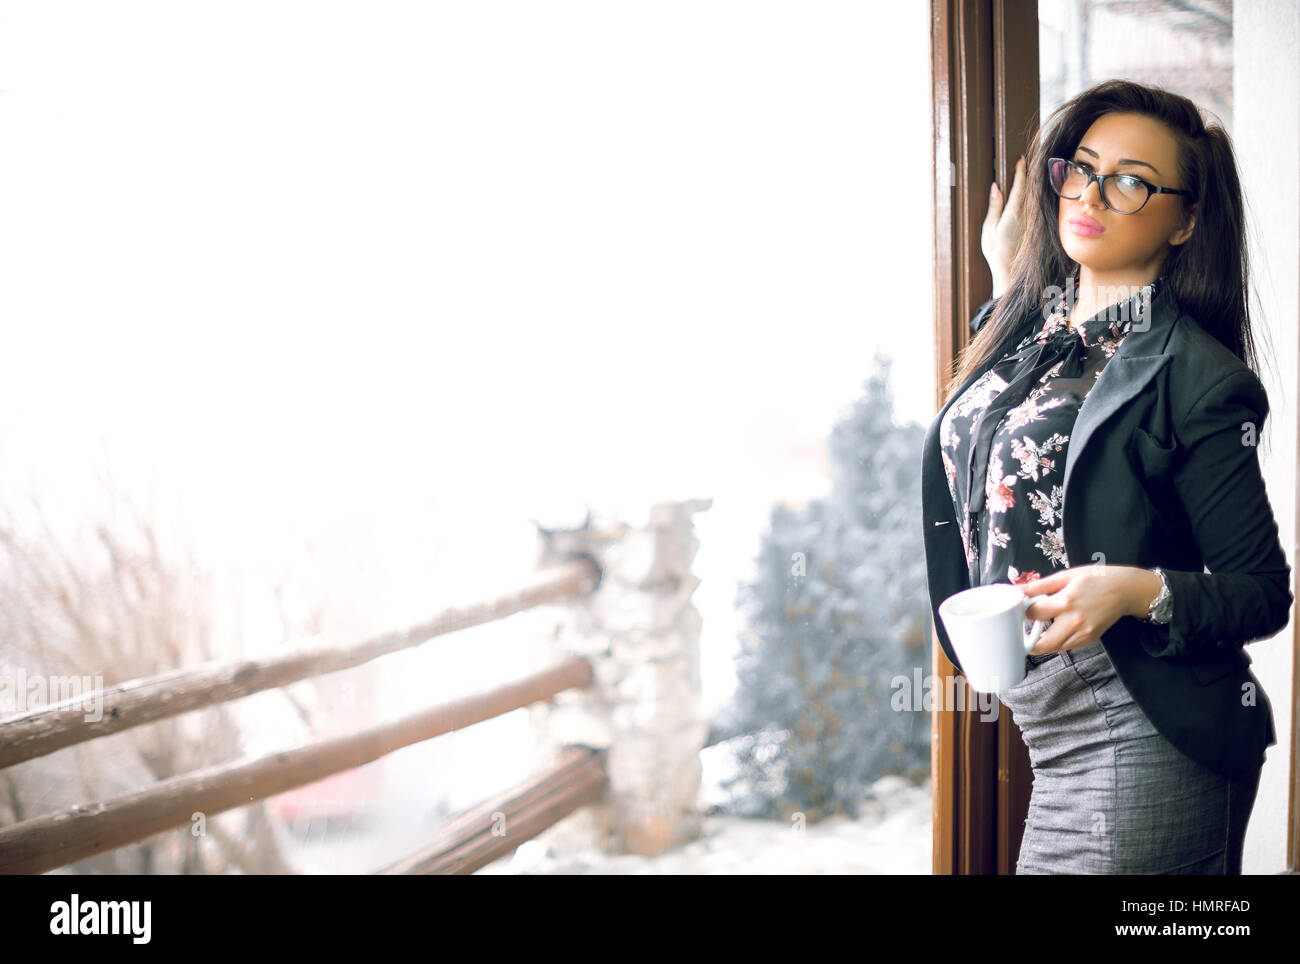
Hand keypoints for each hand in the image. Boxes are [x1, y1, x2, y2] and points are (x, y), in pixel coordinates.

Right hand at [980, 155, 1026, 297]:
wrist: (1011, 271)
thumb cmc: (996, 252)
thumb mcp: (989, 229)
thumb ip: (994, 207)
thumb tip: (996, 187)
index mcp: (1013, 213)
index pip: (1019, 186)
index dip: (1020, 172)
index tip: (1021, 160)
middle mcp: (1026, 215)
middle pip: (1031, 189)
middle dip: (1030, 173)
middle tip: (1031, 159)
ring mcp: (1033, 221)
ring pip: (1036, 197)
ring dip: (1035, 184)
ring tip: (1034, 171)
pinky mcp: (1036, 227)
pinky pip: (1037, 208)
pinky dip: (1037, 197)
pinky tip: (1037, 192)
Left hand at [1018, 564, 1156, 654]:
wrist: (1126, 589)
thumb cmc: (1096, 578)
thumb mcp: (1066, 576)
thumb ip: (1039, 586)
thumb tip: (1016, 590)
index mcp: (1065, 602)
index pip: (1033, 614)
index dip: (1022, 612)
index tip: (1019, 610)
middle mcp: (1074, 621)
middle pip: (1043, 644)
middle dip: (1028, 642)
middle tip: (1022, 632)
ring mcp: (1084, 633)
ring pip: (1055, 648)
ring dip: (1043, 643)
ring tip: (1039, 629)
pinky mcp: (1090, 639)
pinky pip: (1068, 646)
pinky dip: (1058, 641)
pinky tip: (1056, 628)